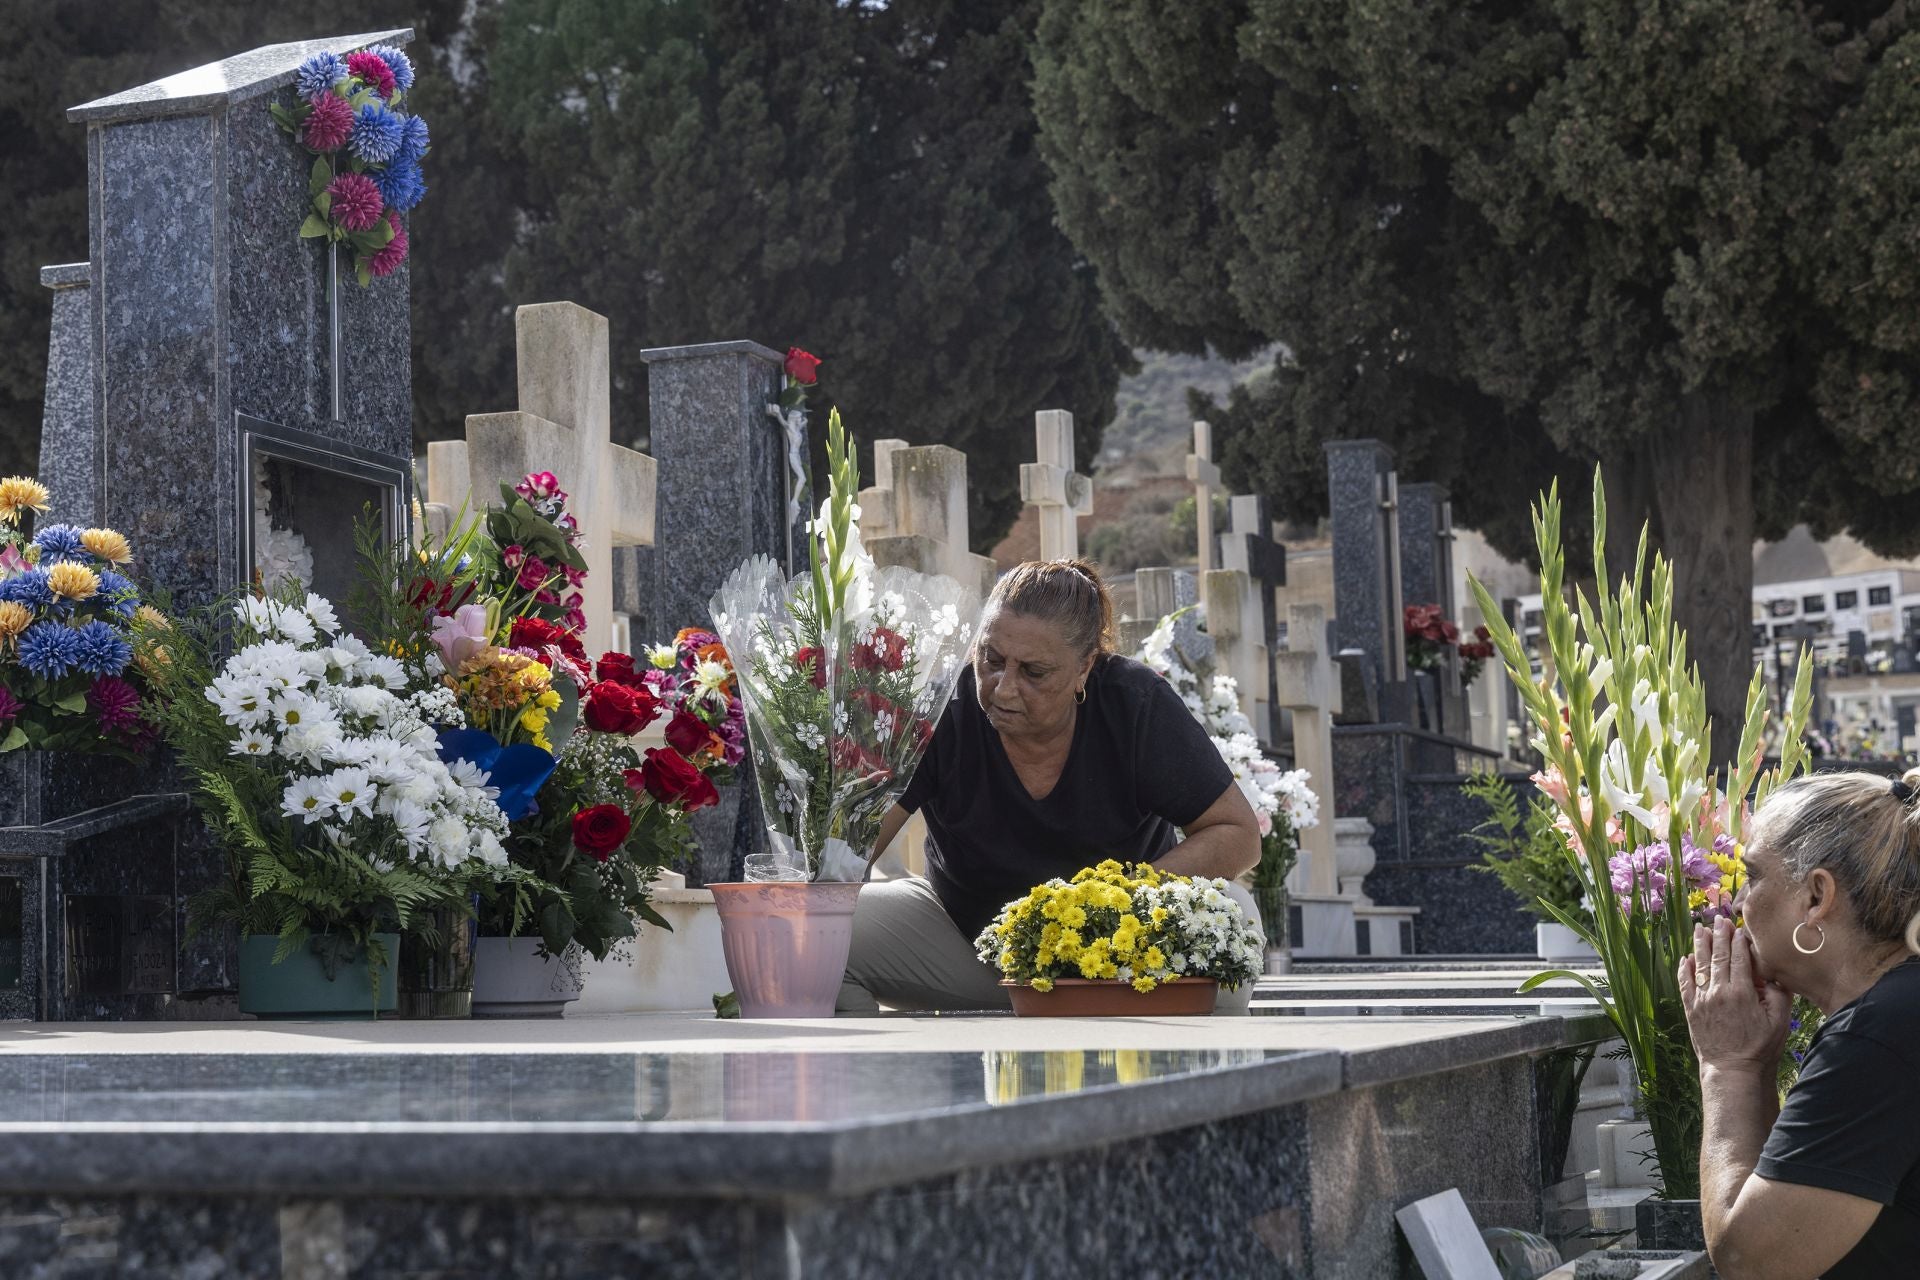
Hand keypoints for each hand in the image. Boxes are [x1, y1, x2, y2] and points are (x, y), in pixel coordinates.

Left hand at [1679, 917, 1792, 1072]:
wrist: (1732, 1069)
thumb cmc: (1760, 1047)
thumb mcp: (1779, 1021)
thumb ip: (1777, 994)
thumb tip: (1771, 972)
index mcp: (1742, 992)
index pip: (1739, 958)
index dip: (1739, 941)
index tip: (1738, 927)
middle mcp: (1719, 992)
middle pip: (1718, 956)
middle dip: (1718, 935)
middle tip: (1718, 919)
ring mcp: (1702, 1000)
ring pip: (1700, 966)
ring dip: (1699, 946)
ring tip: (1699, 929)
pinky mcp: (1691, 1009)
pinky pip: (1685, 983)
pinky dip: (1685, 969)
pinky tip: (1686, 957)